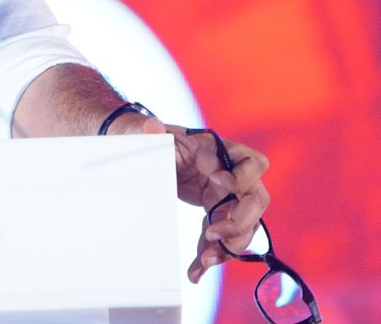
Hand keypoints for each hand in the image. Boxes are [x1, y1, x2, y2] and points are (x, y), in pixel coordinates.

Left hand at [108, 115, 269, 283]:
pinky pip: (221, 237)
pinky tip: (196, 270)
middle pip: (255, 201)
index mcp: (220, 151)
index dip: (243, 176)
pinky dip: (211, 253)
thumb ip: (152, 131)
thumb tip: (153, 126)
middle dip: (240, 222)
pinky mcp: (215, 213)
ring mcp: (224, 196)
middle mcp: (230, 175)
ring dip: (228, 246)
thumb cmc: (151, 136)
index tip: (219, 182)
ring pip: (243, 225)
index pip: (253, 163)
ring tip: (205, 261)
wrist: (141, 151)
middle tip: (213, 233)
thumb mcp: (150, 133)